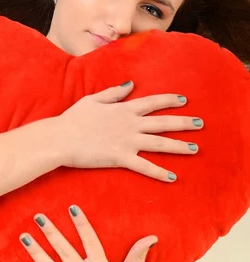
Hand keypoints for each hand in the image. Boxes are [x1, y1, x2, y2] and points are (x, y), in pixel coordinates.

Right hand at [56, 81, 202, 181]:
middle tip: (201, 123)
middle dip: (183, 122)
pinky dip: (159, 172)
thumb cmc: (73, 118)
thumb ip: (113, 93)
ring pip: (159, 143)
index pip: (152, 102)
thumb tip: (130, 84)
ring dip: (179, 146)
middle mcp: (130, 124)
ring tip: (195, 148)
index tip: (184, 99)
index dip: (169, 100)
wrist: (60, 137)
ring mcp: (127, 141)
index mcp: (123, 109)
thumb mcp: (92, 99)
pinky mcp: (120, 158)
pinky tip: (172, 176)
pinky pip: (144, 166)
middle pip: (162, 122)